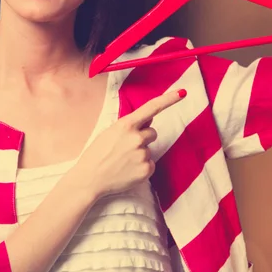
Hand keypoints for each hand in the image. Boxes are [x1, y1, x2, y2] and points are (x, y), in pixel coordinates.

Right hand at [69, 89, 186, 199]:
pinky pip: (150, 164)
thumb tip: (149, 119)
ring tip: (123, 161)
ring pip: (150, 149)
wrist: (89, 179)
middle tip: (125, 148)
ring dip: (140, 153)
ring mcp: (142, 154)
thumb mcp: (111, 132)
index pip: (152, 108)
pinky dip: (141, 167)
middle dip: (143, 138)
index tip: (182, 92)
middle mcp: (137, 138)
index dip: (169, 99)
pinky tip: (127, 170)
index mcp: (126, 125)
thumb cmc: (97, 154)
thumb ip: (131, 125)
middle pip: (152, 133)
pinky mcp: (146, 170)